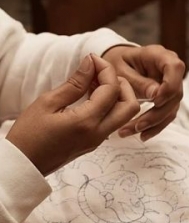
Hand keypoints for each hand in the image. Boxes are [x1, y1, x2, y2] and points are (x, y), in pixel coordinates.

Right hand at [6, 54, 139, 175]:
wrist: (23, 164)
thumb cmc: (28, 135)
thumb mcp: (47, 103)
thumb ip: (74, 83)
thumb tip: (91, 63)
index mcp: (87, 122)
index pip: (112, 90)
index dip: (106, 69)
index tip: (92, 58)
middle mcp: (99, 133)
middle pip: (131, 105)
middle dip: (122, 84)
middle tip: (101, 73)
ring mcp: (100, 140)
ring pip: (125, 115)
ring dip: (118, 95)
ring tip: (94, 82)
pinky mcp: (96, 142)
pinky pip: (113, 121)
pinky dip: (110, 105)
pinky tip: (91, 95)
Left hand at [102, 45, 184, 140]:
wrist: (115, 65)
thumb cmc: (115, 63)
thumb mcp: (119, 70)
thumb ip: (138, 82)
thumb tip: (156, 95)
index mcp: (159, 55)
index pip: (175, 68)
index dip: (169, 85)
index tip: (155, 100)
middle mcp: (169, 70)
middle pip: (175, 93)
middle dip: (158, 112)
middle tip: (138, 125)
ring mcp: (170, 85)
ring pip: (172, 107)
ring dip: (155, 123)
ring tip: (135, 132)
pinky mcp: (167, 98)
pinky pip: (166, 114)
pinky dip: (155, 126)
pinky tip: (143, 135)